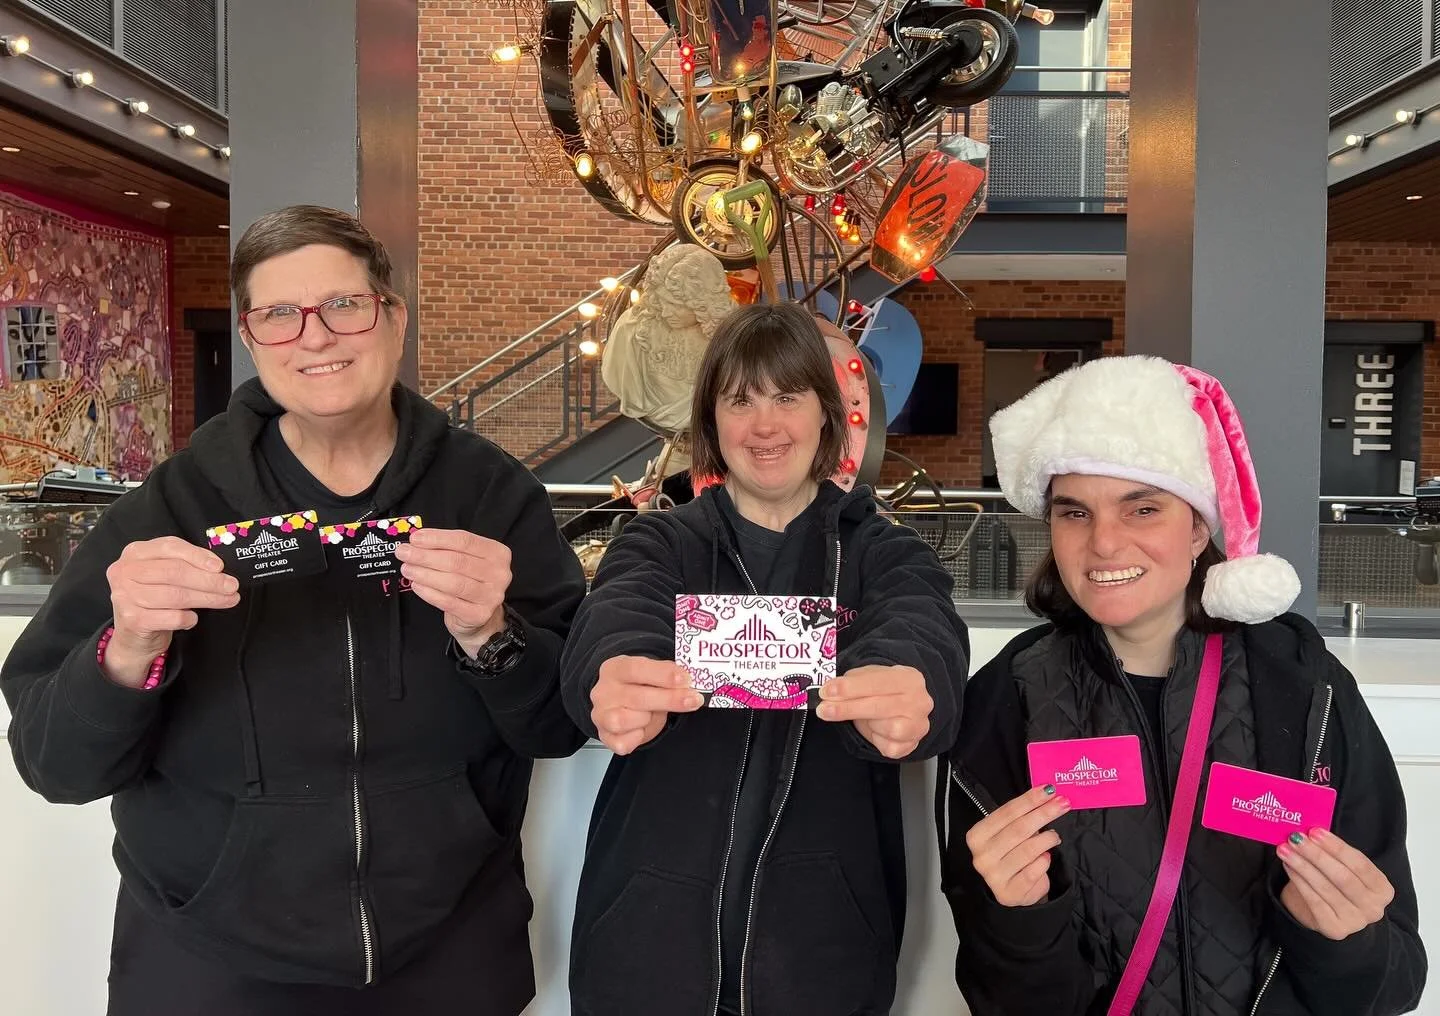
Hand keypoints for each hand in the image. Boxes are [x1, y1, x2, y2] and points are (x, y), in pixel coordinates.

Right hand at [105, 537, 239, 686]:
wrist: (133, 635)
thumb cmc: (154, 600)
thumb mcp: (164, 575)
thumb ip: (184, 564)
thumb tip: (217, 568)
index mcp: (135, 552)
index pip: (170, 547)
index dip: (198, 556)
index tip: (220, 567)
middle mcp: (125, 571)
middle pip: (174, 572)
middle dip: (209, 580)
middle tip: (231, 586)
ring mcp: (125, 596)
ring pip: (176, 595)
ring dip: (207, 599)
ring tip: (226, 600)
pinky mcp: (132, 620)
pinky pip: (172, 617)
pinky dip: (189, 618)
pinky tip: (192, 618)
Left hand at [395, 528, 509, 655]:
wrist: (480, 615)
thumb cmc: (470, 581)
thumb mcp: (466, 559)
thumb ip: (447, 548)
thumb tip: (417, 542)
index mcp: (497, 553)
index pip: (464, 540)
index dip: (437, 538)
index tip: (415, 538)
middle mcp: (499, 573)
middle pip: (457, 561)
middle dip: (425, 556)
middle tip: (404, 553)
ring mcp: (492, 596)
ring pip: (453, 582)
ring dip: (425, 574)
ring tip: (407, 569)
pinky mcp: (479, 614)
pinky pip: (449, 602)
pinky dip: (430, 593)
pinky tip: (417, 585)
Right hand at [590, 655, 702, 754]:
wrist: (618, 703)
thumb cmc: (638, 687)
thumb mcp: (650, 674)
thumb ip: (666, 676)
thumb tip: (688, 682)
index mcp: (615, 668)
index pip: (636, 669)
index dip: (662, 674)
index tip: (685, 679)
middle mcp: (603, 691)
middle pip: (637, 697)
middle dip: (670, 699)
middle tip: (693, 699)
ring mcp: (600, 714)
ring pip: (623, 721)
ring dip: (646, 719)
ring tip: (652, 714)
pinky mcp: (603, 736)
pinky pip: (622, 743)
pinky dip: (636, 738)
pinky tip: (641, 728)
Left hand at [816, 664, 932, 758]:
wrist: (902, 706)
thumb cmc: (882, 690)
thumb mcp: (867, 678)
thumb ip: (851, 684)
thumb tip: (829, 694)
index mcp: (909, 678)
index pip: (878, 682)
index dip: (851, 687)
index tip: (827, 692)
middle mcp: (920, 701)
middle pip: (880, 706)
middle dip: (848, 708)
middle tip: (825, 710)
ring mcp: (919, 724)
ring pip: (888, 728)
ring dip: (868, 723)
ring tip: (864, 717)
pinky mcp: (912, 745)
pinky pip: (889, 747)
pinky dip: (876, 739)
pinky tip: (875, 729)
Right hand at [965, 785, 1071, 906]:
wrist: (1011, 890)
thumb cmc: (1010, 855)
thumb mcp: (1009, 834)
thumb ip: (1022, 817)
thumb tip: (1048, 796)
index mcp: (977, 835)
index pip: (1006, 813)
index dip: (1029, 800)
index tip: (1049, 790)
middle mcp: (981, 855)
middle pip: (1019, 829)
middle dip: (1043, 814)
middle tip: (1062, 804)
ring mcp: (994, 875)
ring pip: (1028, 850)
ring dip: (1047, 839)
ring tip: (1055, 836)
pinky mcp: (1009, 892)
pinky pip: (1034, 870)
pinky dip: (1044, 860)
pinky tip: (1047, 856)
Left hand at [1278, 828, 1394, 939]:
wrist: (1332, 916)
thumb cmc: (1338, 885)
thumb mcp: (1345, 870)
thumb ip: (1335, 854)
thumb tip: (1310, 832)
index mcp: (1382, 889)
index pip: (1360, 864)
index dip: (1336, 847)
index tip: (1314, 831)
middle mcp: (1374, 908)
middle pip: (1342, 877)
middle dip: (1316, 855)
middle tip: (1295, 838)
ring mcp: (1355, 921)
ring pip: (1325, 888)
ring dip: (1302, 866)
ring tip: (1285, 850)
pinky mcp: (1334, 929)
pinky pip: (1314, 901)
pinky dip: (1299, 881)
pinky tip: (1288, 867)